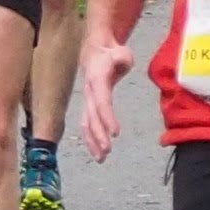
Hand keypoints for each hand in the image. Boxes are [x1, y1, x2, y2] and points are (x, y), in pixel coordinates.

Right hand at [79, 24, 130, 161]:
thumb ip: (122, 57)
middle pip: (92, 116)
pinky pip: (87, 124)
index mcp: (96, 79)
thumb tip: (123, 61)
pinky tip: (97, 152)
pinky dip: (91, 139)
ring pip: (86, 123)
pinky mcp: (90, 105)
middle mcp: (89, 92)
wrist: (95, 51)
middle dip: (98, 135)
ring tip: (101, 158)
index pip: (101, 101)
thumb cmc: (111, 52)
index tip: (115, 133)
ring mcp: (87, 99)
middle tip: (107, 151)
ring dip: (92, 141)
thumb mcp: (120, 51)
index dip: (107, 117)